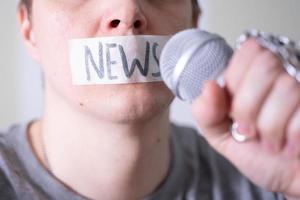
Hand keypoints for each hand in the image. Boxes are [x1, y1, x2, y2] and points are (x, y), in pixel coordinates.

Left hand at [192, 39, 299, 197]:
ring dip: (271, 127)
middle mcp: (286, 75)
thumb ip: (207, 114)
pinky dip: (292, 136)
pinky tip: (291, 144)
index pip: (248, 51)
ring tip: (271, 140)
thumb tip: (209, 86)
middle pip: (265, 65)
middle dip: (249, 107)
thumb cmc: (262, 158)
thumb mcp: (223, 137)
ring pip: (286, 86)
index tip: (234, 108)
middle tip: (249, 129)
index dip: (236, 82)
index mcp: (257, 77)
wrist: (294, 182)